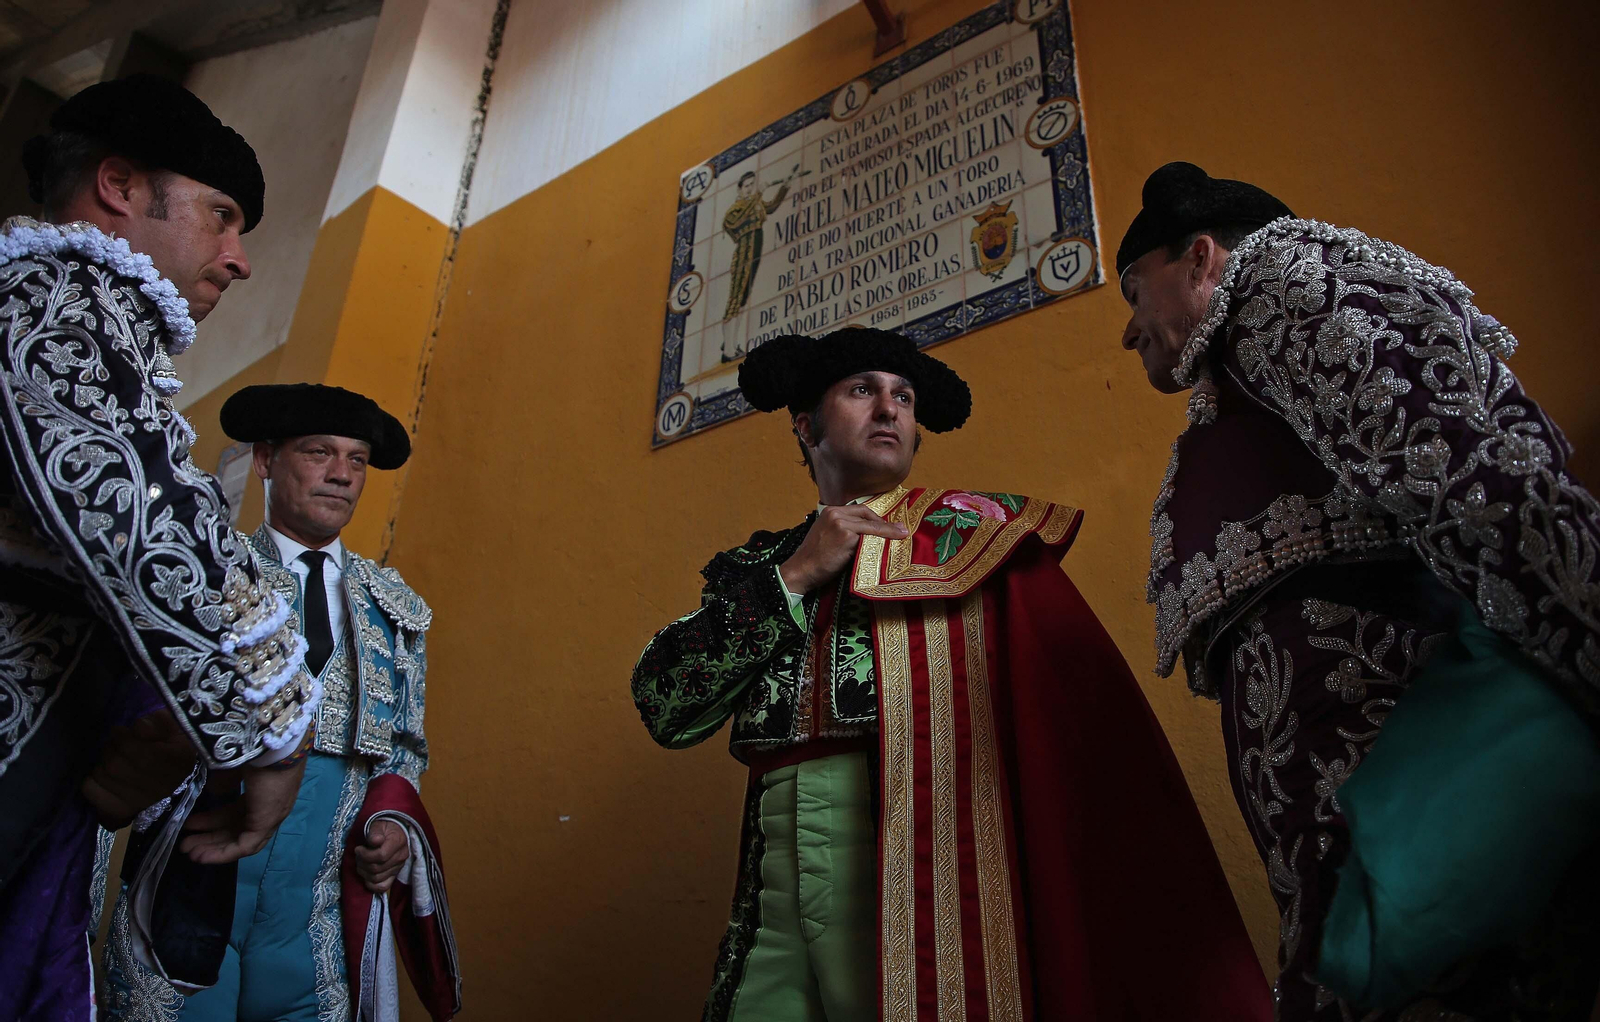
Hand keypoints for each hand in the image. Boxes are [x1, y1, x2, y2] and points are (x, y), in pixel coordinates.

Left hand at [81, 709, 198, 830]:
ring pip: (103, 775)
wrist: (173, 769)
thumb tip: (139, 728)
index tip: (121, 730)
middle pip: (116, 765)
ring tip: (111, 756)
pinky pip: (91, 791)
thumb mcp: (172, 725)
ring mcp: (141, 801)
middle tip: (115, 742)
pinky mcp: (122, 810)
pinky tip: (104, 774)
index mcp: (178, 761)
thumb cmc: (170, 741)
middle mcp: (161, 786)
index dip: (122, 737)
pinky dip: (91, 779)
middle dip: (110, 748)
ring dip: (101, 760)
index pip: (138, 752)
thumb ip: (157, 721)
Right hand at [179, 756, 305, 863]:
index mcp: (261, 790)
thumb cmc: (252, 748)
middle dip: (209, 837)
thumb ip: (221, 781)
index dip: (212, 820)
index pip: (236, 812)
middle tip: (185, 843)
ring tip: (189, 853)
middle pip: (236, 827)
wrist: (271, 743)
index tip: (190, 824)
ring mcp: (270, 815)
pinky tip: (202, 857)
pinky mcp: (267, 823)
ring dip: (214, 848)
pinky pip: (244, 846)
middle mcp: (268, 805)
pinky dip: (223, 854)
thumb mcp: (230, 766)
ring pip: (240, 840)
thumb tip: (213, 792)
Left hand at [354, 819, 409, 892]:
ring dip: (364, 872)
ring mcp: (398, 868)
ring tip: (361, 862)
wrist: (394, 832)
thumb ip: (375, 833)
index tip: (358, 849)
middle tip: (358, 855)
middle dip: (362, 862)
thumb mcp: (378, 825)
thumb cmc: (384, 828)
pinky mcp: (394, 875)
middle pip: (376, 868)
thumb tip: (375, 841)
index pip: (381, 856)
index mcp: (398, 842)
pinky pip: (382, 887)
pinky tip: (366, 876)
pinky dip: (371, 885)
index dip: (365, 855)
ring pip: (377, 878)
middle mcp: (401, 857)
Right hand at [779, 505, 906, 594]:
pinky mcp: (846, 536)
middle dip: (885, 523)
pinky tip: (889, 544)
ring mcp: (841, 523)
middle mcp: (835, 513)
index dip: (875, 518)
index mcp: (830, 511)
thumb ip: (844, 529)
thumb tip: (869, 534)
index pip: (859, 510)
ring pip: (871, 526)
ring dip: (888, 531)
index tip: (888, 525)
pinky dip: (881, 540)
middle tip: (900, 530)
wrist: (801, 570)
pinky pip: (869, 537)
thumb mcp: (827, 536)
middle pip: (867, 514)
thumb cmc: (814, 558)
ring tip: (901, 536)